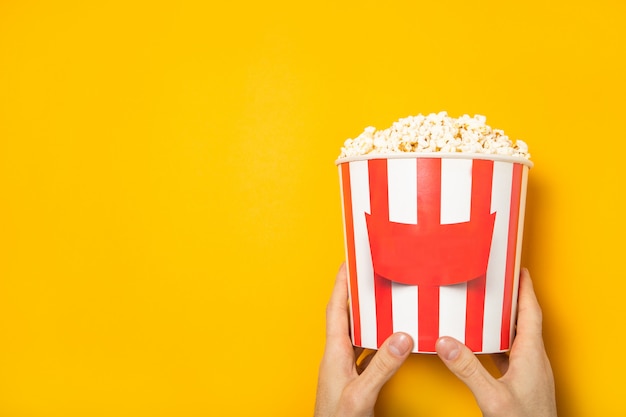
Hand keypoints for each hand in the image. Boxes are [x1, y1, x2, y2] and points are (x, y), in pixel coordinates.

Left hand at [314, 264, 413, 416]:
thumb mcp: (362, 393)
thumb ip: (382, 366)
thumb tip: (402, 337)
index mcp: (334, 353)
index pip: (336, 309)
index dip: (341, 284)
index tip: (349, 263)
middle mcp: (337, 357)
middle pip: (345, 316)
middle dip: (355, 294)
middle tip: (367, 275)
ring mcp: (344, 368)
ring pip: (355, 333)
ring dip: (366, 316)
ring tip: (380, 300)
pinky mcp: (352, 379)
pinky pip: (363, 350)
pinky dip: (374, 339)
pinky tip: (386, 338)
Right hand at [435, 268, 556, 416]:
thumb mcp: (492, 397)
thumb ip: (468, 369)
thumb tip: (445, 343)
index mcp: (531, 355)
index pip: (532, 313)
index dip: (526, 289)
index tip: (520, 270)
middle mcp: (534, 360)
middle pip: (526, 321)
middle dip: (513, 300)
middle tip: (499, 284)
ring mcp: (531, 372)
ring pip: (519, 338)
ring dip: (505, 321)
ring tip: (488, 309)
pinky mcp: (524, 383)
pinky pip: (512, 353)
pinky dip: (499, 342)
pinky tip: (485, 345)